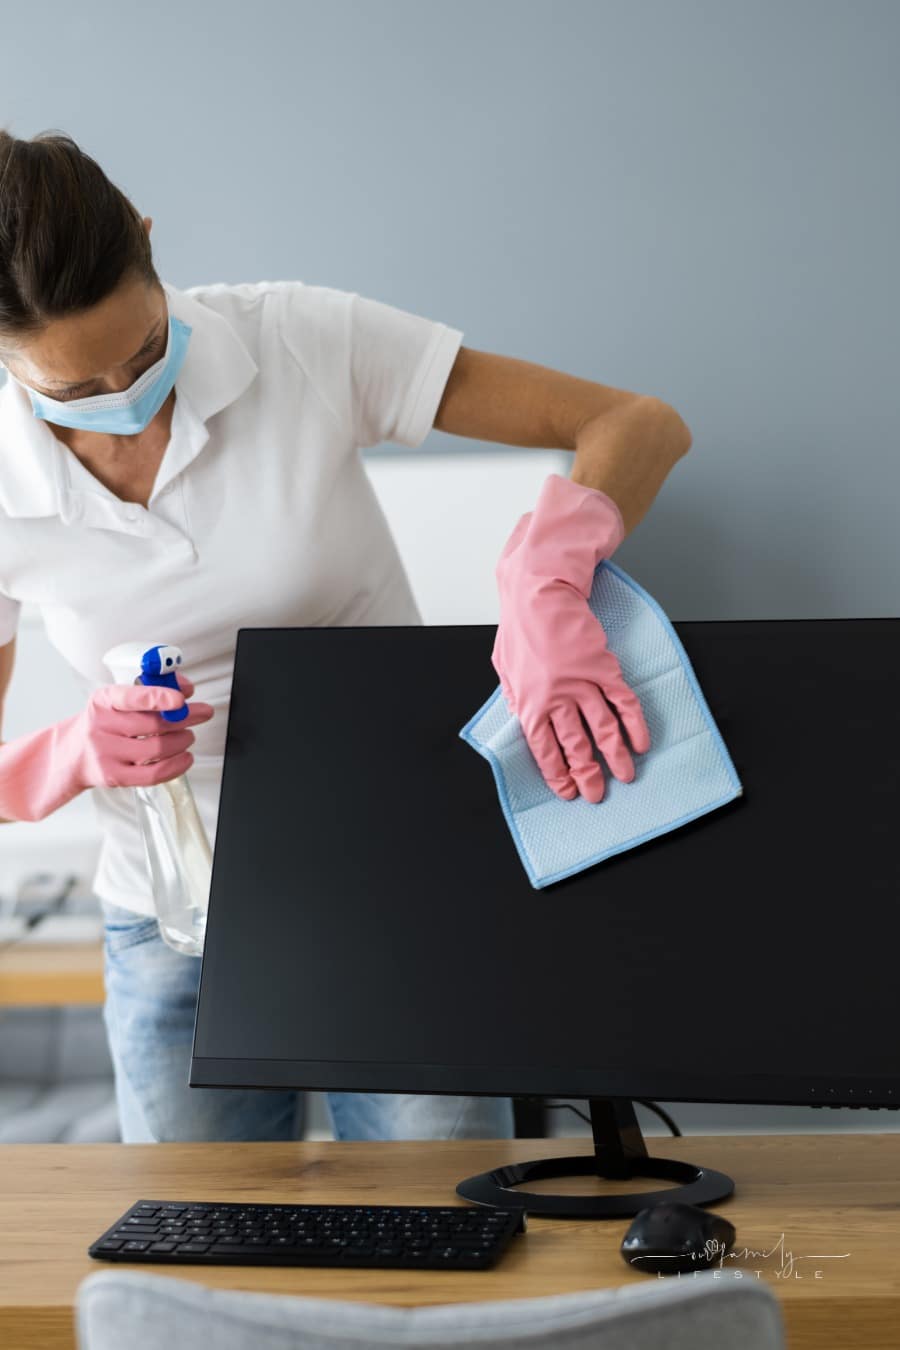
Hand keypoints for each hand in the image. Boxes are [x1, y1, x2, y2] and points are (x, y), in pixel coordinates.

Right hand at [0, 671, 214, 821]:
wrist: (72, 754)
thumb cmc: (103, 724)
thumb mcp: (117, 700)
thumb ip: (151, 689)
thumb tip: (185, 687)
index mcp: (103, 701)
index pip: (132, 697)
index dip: (159, 697)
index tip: (181, 698)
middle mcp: (101, 726)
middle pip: (152, 724)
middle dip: (185, 718)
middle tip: (202, 713)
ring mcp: (106, 754)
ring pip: (156, 749)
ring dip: (183, 740)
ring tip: (188, 736)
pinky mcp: (114, 777)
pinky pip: (154, 774)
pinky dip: (177, 765)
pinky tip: (186, 757)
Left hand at [492, 474, 649, 801]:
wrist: (538, 590)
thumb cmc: (520, 625)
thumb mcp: (507, 668)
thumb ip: (517, 696)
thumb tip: (523, 717)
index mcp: (528, 702)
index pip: (544, 749)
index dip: (558, 773)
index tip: (568, 790)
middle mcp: (556, 698)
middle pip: (576, 746)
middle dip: (588, 774)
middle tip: (598, 794)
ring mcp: (582, 683)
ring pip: (604, 729)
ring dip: (616, 756)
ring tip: (626, 776)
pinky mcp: (604, 667)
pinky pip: (624, 702)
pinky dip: (635, 724)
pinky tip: (641, 742)